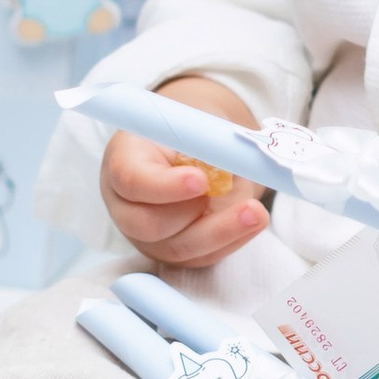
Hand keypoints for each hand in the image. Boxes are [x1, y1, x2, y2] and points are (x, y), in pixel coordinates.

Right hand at [101, 78, 267, 269]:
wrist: (195, 150)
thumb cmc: (189, 131)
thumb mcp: (192, 122)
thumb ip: (204, 138)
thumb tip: (234, 156)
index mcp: (123, 161)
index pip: (131, 180)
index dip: (164, 185)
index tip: (201, 179)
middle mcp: (127, 204)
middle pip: (147, 225)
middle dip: (192, 216)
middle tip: (225, 196)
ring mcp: (148, 235)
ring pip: (178, 247)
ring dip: (220, 232)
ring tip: (255, 213)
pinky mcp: (175, 252)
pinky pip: (201, 256)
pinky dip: (231, 240)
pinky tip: (254, 222)